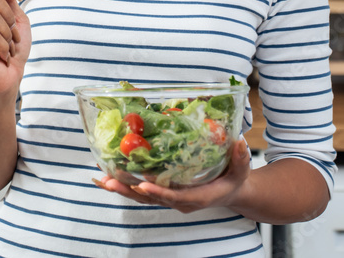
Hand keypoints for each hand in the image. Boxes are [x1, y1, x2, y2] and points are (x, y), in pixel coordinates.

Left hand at [93, 138, 251, 213]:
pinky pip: (141, 193)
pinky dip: (124, 186)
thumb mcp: (241, 171)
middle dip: (130, 190)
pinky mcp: (163, 194)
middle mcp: (180, 201)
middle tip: (110, 181)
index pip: (175, 196)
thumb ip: (240, 158)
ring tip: (102, 179)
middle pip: (151, 198)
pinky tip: (106, 178)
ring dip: (122, 189)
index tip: (143, 184)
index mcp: (198, 197)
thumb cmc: (234, 180)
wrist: (230, 193)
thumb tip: (239, 142)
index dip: (158, 191)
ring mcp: (170, 199)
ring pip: (142, 197)